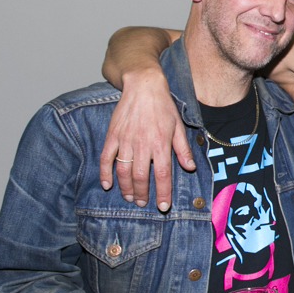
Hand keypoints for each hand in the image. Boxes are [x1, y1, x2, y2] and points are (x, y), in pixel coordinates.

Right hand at [98, 68, 194, 211]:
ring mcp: (125, 141)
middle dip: (142, 194)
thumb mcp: (179, 126)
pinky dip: (104, 173)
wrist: (143, 86)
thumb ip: (183, 149)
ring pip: (123, 171)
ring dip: (125, 187)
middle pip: (141, 177)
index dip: (162, 193)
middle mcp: (142, 145)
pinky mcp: (112, 135)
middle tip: (142, 203)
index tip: (162, 206)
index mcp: (161, 144)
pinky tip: (106, 184)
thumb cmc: (163, 106)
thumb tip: (189, 168)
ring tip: (129, 197)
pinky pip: (106, 158)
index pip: (162, 175)